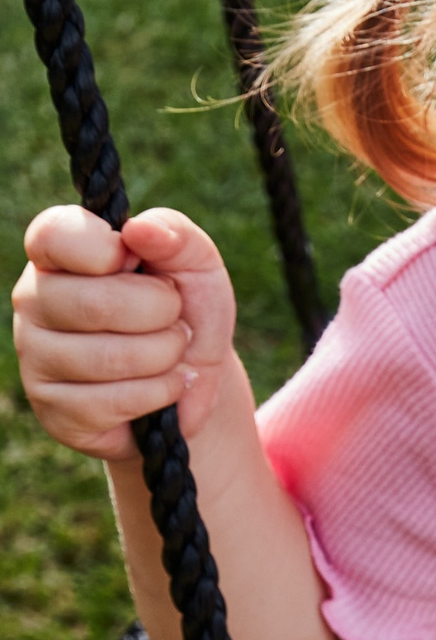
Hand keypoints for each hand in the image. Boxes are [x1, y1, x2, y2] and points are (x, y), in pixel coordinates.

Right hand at [12, 205, 237, 461]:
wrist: (196, 378)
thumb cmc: (189, 310)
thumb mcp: (197, 265)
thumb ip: (175, 235)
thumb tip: (139, 229)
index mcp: (58, 254)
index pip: (53, 234)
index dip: (106, 250)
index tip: (136, 261)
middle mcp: (34, 300)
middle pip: (96, 304)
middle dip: (161, 312)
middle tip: (174, 317)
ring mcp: (37, 358)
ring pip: (109, 358)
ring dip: (167, 355)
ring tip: (172, 351)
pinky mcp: (55, 410)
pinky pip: (116, 402)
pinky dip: (162, 392)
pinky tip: (167, 385)